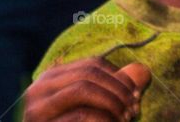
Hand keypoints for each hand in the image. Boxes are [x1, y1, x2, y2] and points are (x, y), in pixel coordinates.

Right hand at [24, 59, 149, 120]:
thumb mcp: (94, 106)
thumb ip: (112, 89)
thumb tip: (143, 72)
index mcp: (51, 78)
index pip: (93, 64)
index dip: (120, 76)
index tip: (137, 94)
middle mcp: (38, 89)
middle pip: (88, 73)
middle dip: (118, 89)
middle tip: (134, 108)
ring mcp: (36, 109)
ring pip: (82, 89)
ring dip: (112, 102)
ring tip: (125, 117)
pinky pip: (79, 114)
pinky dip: (103, 118)